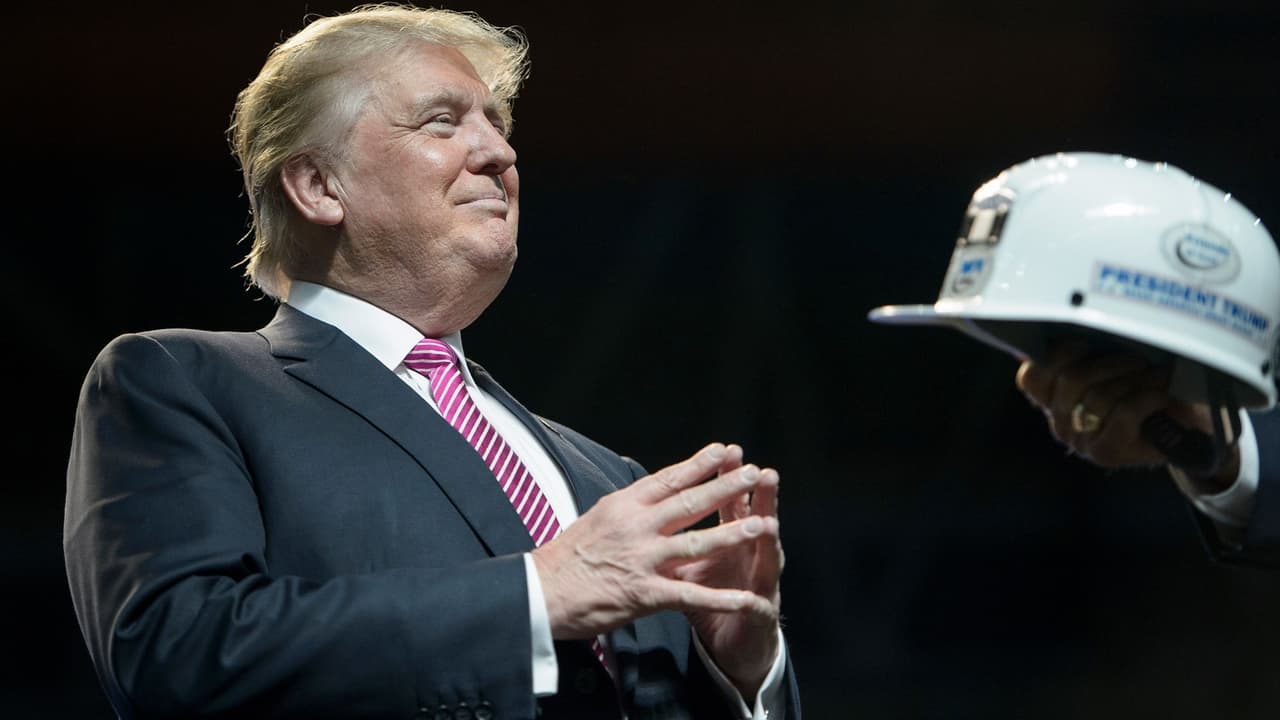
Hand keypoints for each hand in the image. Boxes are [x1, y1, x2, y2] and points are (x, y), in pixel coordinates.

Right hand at [531, 443, 779, 649]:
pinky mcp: (645, 593)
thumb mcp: (596, 518)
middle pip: (690, 502)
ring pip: (697, 543)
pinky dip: (721, 598)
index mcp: (624, 505)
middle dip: (726, 487)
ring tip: (761, 523)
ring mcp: (643, 559)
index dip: (700, 464)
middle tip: (754, 473)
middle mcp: (637, 527)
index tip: (726, 450)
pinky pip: (691, 595)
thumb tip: (651, 493)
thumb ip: (628, 508)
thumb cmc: (566, 558)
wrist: (541, 593)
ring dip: (731, 533)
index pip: (669, 479)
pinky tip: (746, 599)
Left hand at [677, 445, 781, 699]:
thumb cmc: (710, 599)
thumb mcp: (691, 565)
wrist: (734, 645)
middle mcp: (751, 557)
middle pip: (756, 521)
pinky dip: (754, 606)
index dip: (728, 480)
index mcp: (731, 540)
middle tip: (762, 472)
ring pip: (766, 560)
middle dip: (758, 498)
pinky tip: (755, 601)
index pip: (731, 503)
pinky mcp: (759, 618)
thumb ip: (681, 536)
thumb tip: (654, 505)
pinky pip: (756, 611)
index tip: (727, 452)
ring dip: (767, 543)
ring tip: (770, 523)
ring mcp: (760, 585)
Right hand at [1015, 341, 1238, 489]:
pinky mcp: (1105, 453)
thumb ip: (1083, 350)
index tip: (1087, 344)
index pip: (1032, 378)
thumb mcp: (1116, 362)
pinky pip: (1122, 414)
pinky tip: (1160, 398)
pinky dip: (1148, 399)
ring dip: (1135, 381)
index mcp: (1055, 397)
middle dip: (1111, 363)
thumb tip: (1054, 329)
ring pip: (1098, 398)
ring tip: (1157, 378)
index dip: (1057, 355)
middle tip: (1138, 360)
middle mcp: (1061, 421)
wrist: (1189, 426)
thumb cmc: (1149, 386)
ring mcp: (1081, 440)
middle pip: (1070, 381)